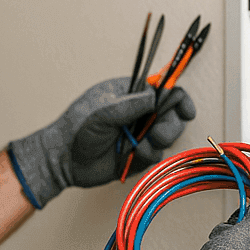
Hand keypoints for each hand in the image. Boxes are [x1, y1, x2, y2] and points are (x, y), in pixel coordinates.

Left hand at [7, 77, 195, 206]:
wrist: (64, 160)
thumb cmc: (77, 128)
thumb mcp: (103, 111)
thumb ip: (131, 103)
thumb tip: (156, 96)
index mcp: (130, 94)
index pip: (162, 89)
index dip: (178, 98)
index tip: (186, 110)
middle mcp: (138, 113)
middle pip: (171, 114)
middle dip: (170, 124)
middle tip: (157, 133)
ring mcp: (139, 134)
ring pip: (167, 136)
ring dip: (159, 141)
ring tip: (141, 145)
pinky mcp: (138, 155)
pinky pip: (156, 155)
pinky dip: (148, 155)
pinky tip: (133, 155)